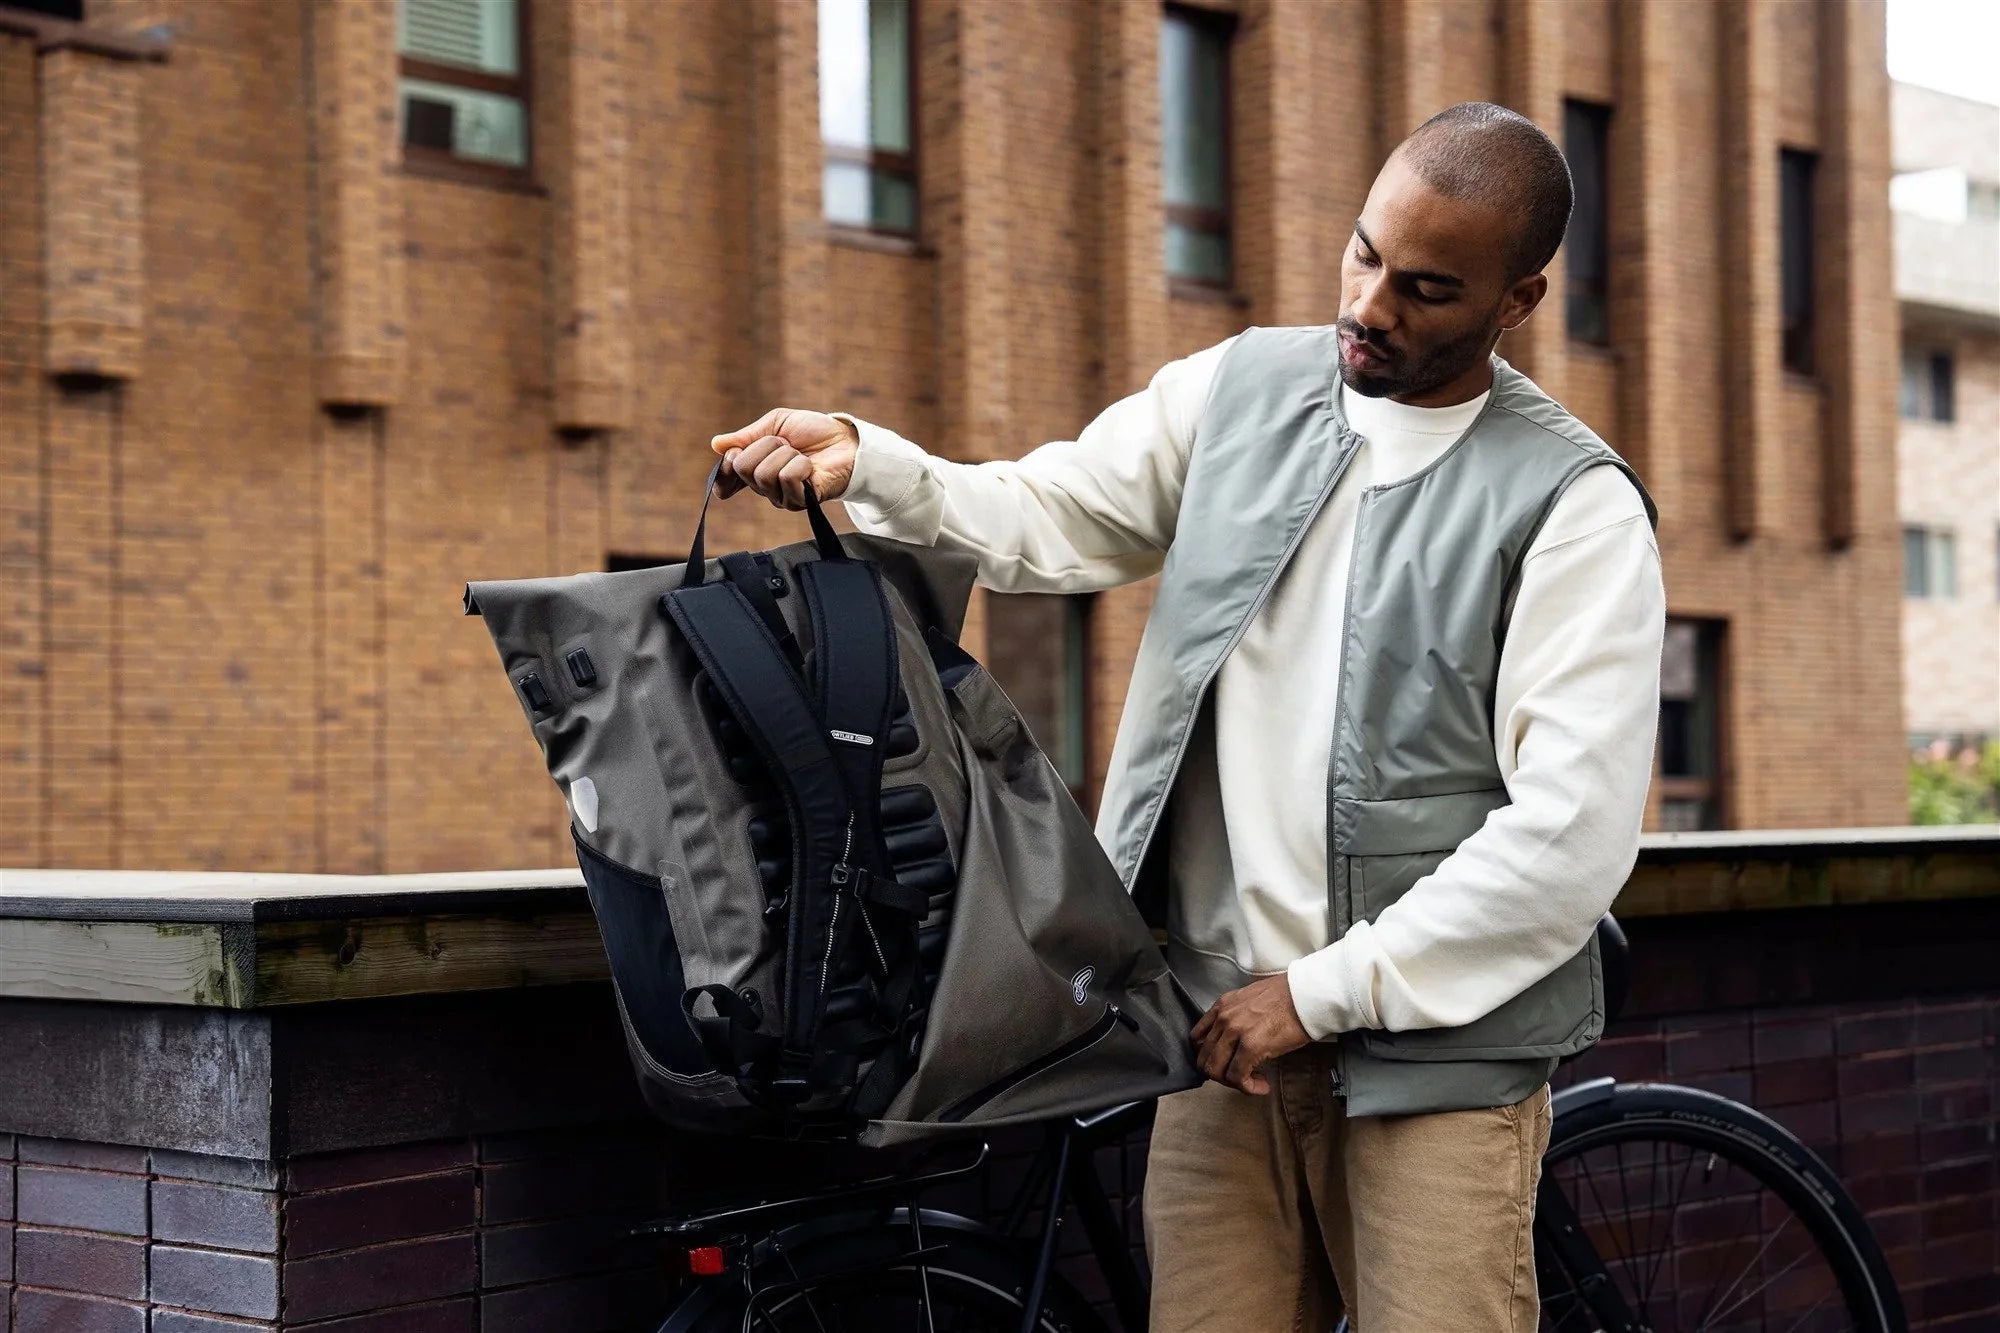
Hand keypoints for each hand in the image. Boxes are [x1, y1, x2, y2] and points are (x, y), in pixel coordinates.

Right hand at [710, 408, 859, 510]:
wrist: (846, 441)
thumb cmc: (813, 432)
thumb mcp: (775, 424)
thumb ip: (746, 436)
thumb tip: (716, 444)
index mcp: (755, 469)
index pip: (726, 481)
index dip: (725, 466)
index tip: (735, 452)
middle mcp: (764, 488)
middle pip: (743, 468)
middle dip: (766, 446)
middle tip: (787, 444)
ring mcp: (782, 497)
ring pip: (765, 474)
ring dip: (786, 454)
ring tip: (800, 454)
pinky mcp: (801, 502)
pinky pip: (787, 480)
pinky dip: (800, 464)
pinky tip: (810, 467)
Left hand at [1190, 974, 1312, 1094]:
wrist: (1307, 996)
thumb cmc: (1288, 998)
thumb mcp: (1251, 1000)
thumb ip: (1237, 1016)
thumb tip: (1235, 1040)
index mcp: (1222, 1006)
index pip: (1196, 1039)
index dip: (1209, 1057)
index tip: (1223, 1063)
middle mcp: (1224, 1018)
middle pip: (1204, 1059)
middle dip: (1220, 1074)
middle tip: (1239, 1077)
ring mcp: (1235, 1032)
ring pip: (1215, 1070)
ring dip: (1232, 1083)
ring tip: (1251, 1082)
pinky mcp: (1251, 1046)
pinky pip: (1237, 1077)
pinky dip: (1248, 1087)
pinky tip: (1261, 1085)